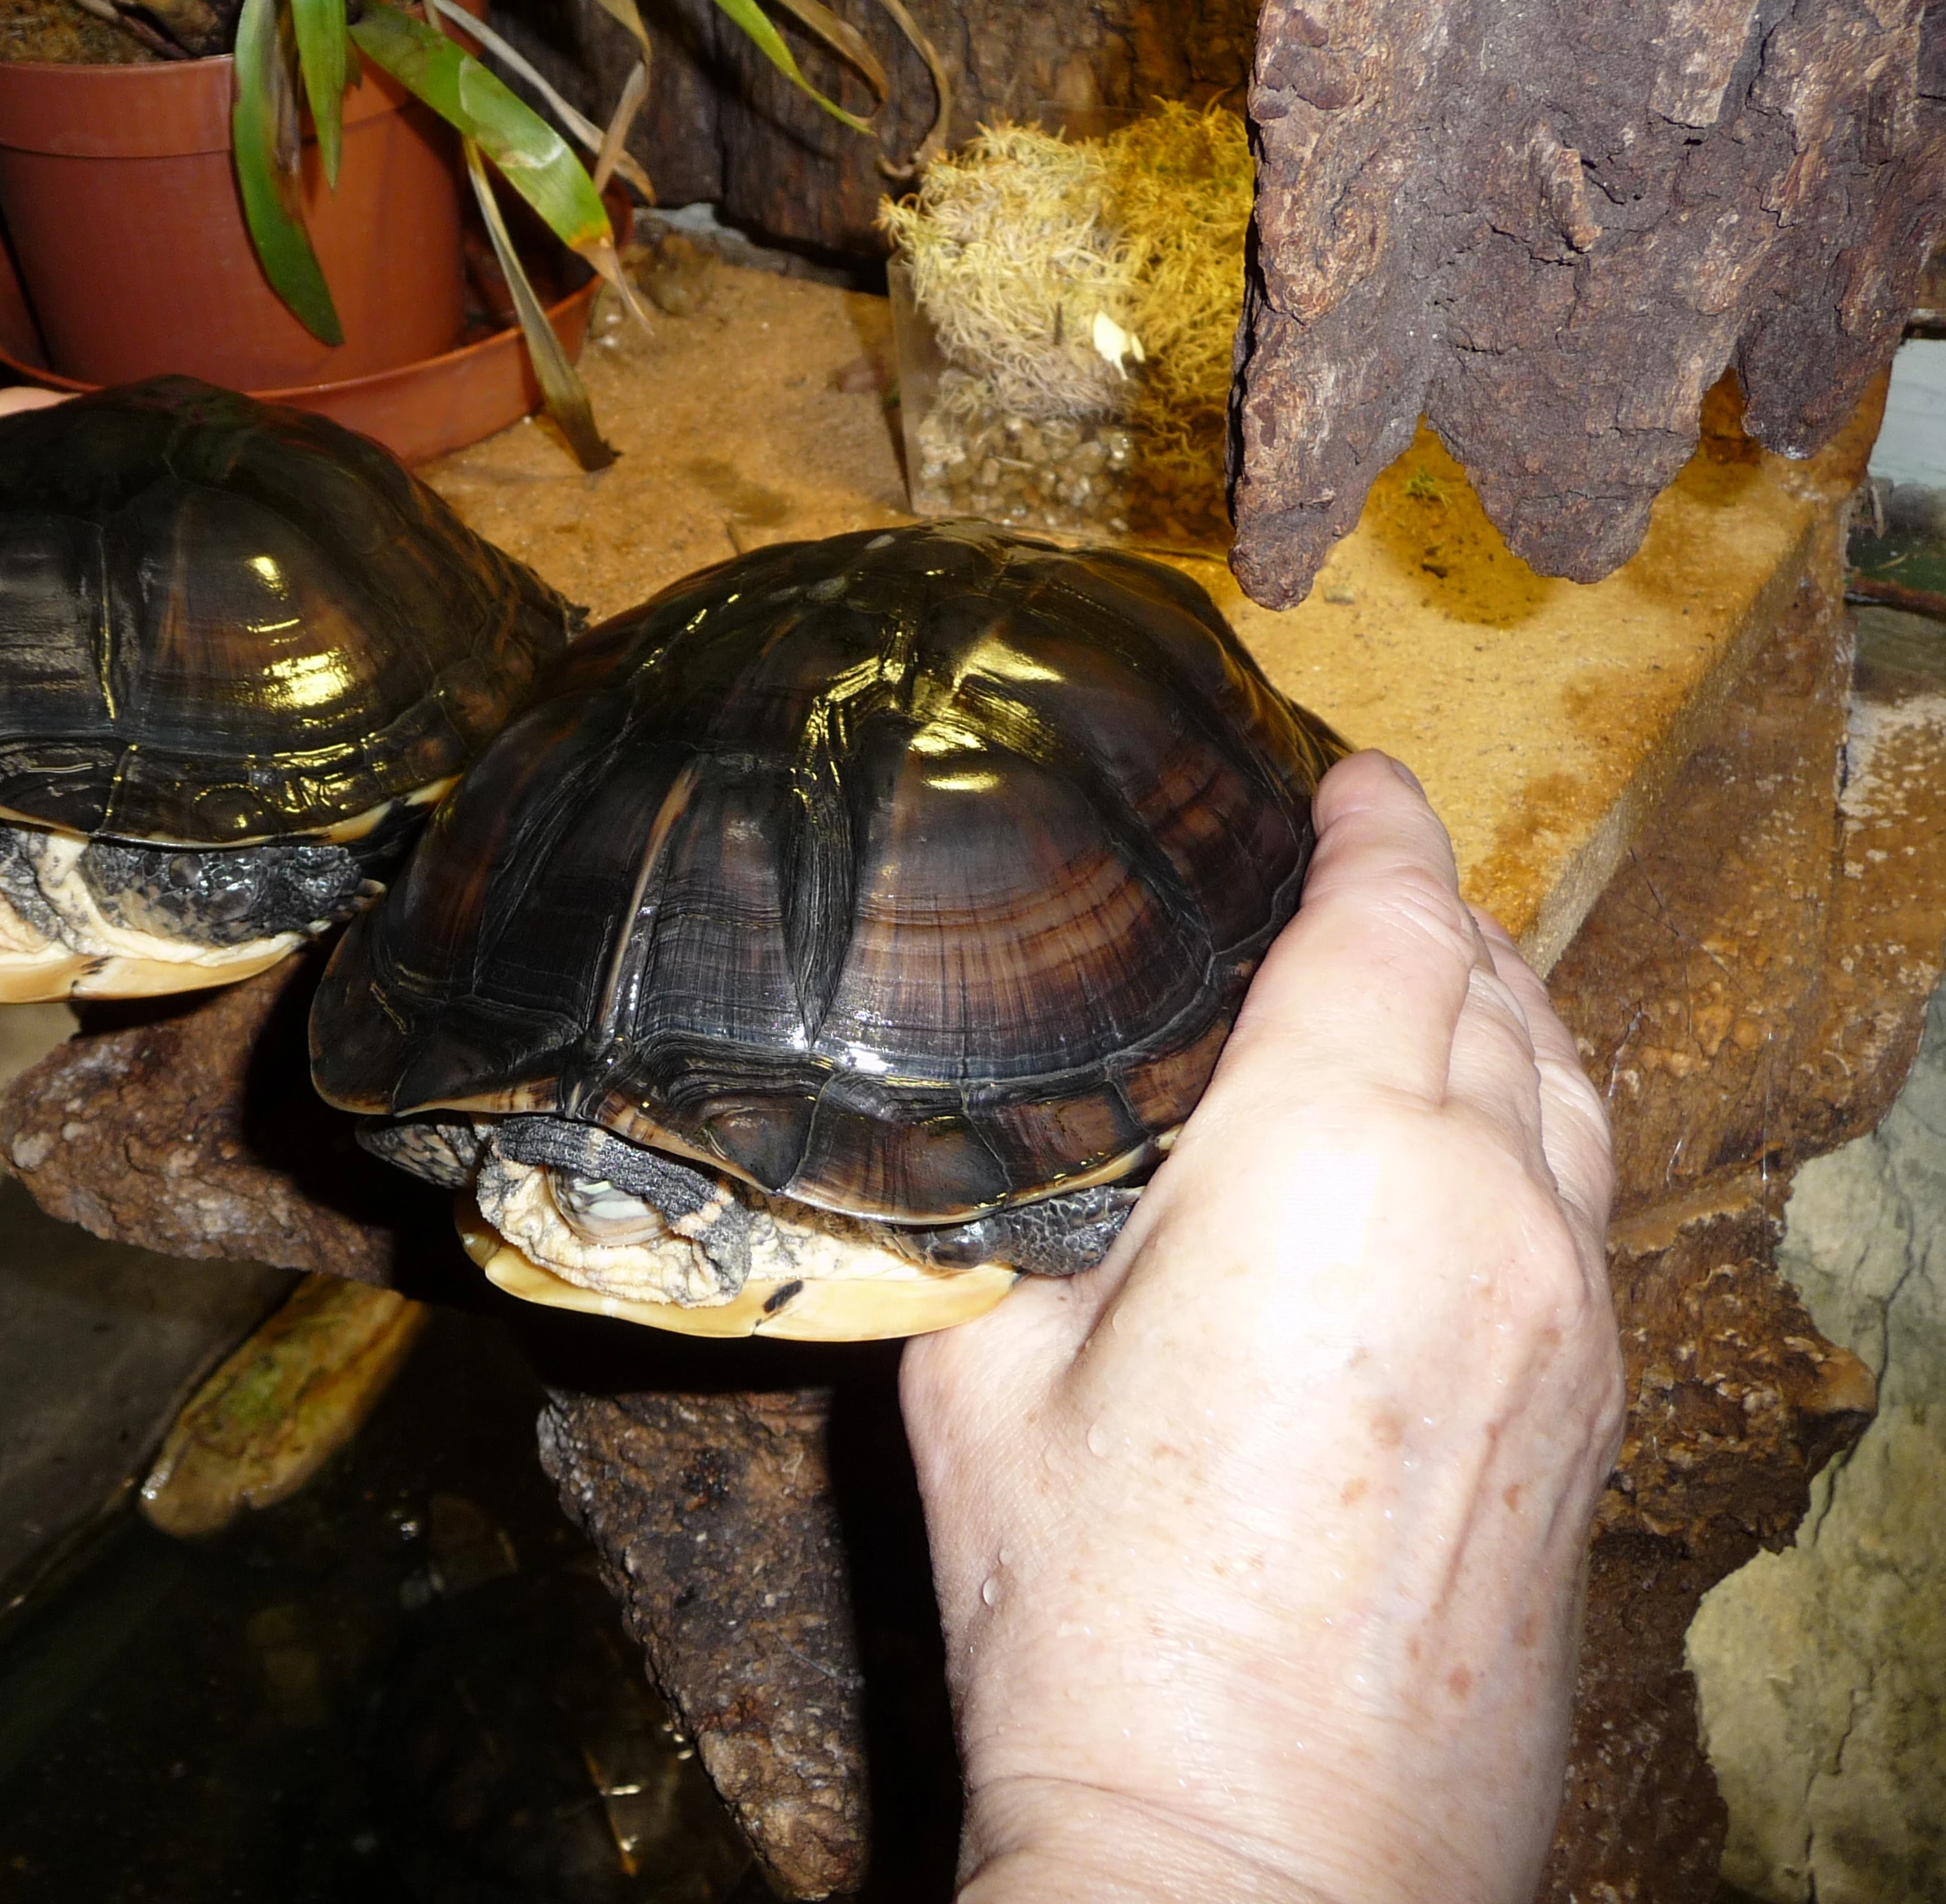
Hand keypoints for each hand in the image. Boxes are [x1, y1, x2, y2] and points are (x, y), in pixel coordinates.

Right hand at [901, 752, 1619, 1903]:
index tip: (1348, 778)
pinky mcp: (1594, 1409)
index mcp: (1331, 1165)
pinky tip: (1453, 1152)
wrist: (1255, 1851)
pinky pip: (1582, 1196)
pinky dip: (1526, 1121)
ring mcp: (1569, 1317)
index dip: (1373, 826)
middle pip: (1495, 987)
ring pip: (1566, 1087)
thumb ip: (1016, 1218)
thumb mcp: (982, 1377)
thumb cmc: (1102, 1626)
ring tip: (1412, 988)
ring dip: (1494, 1007)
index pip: (1388, 923)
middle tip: (1347, 875)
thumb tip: (1013, 1148)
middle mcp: (1490, 1212)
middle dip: (1428, 905)